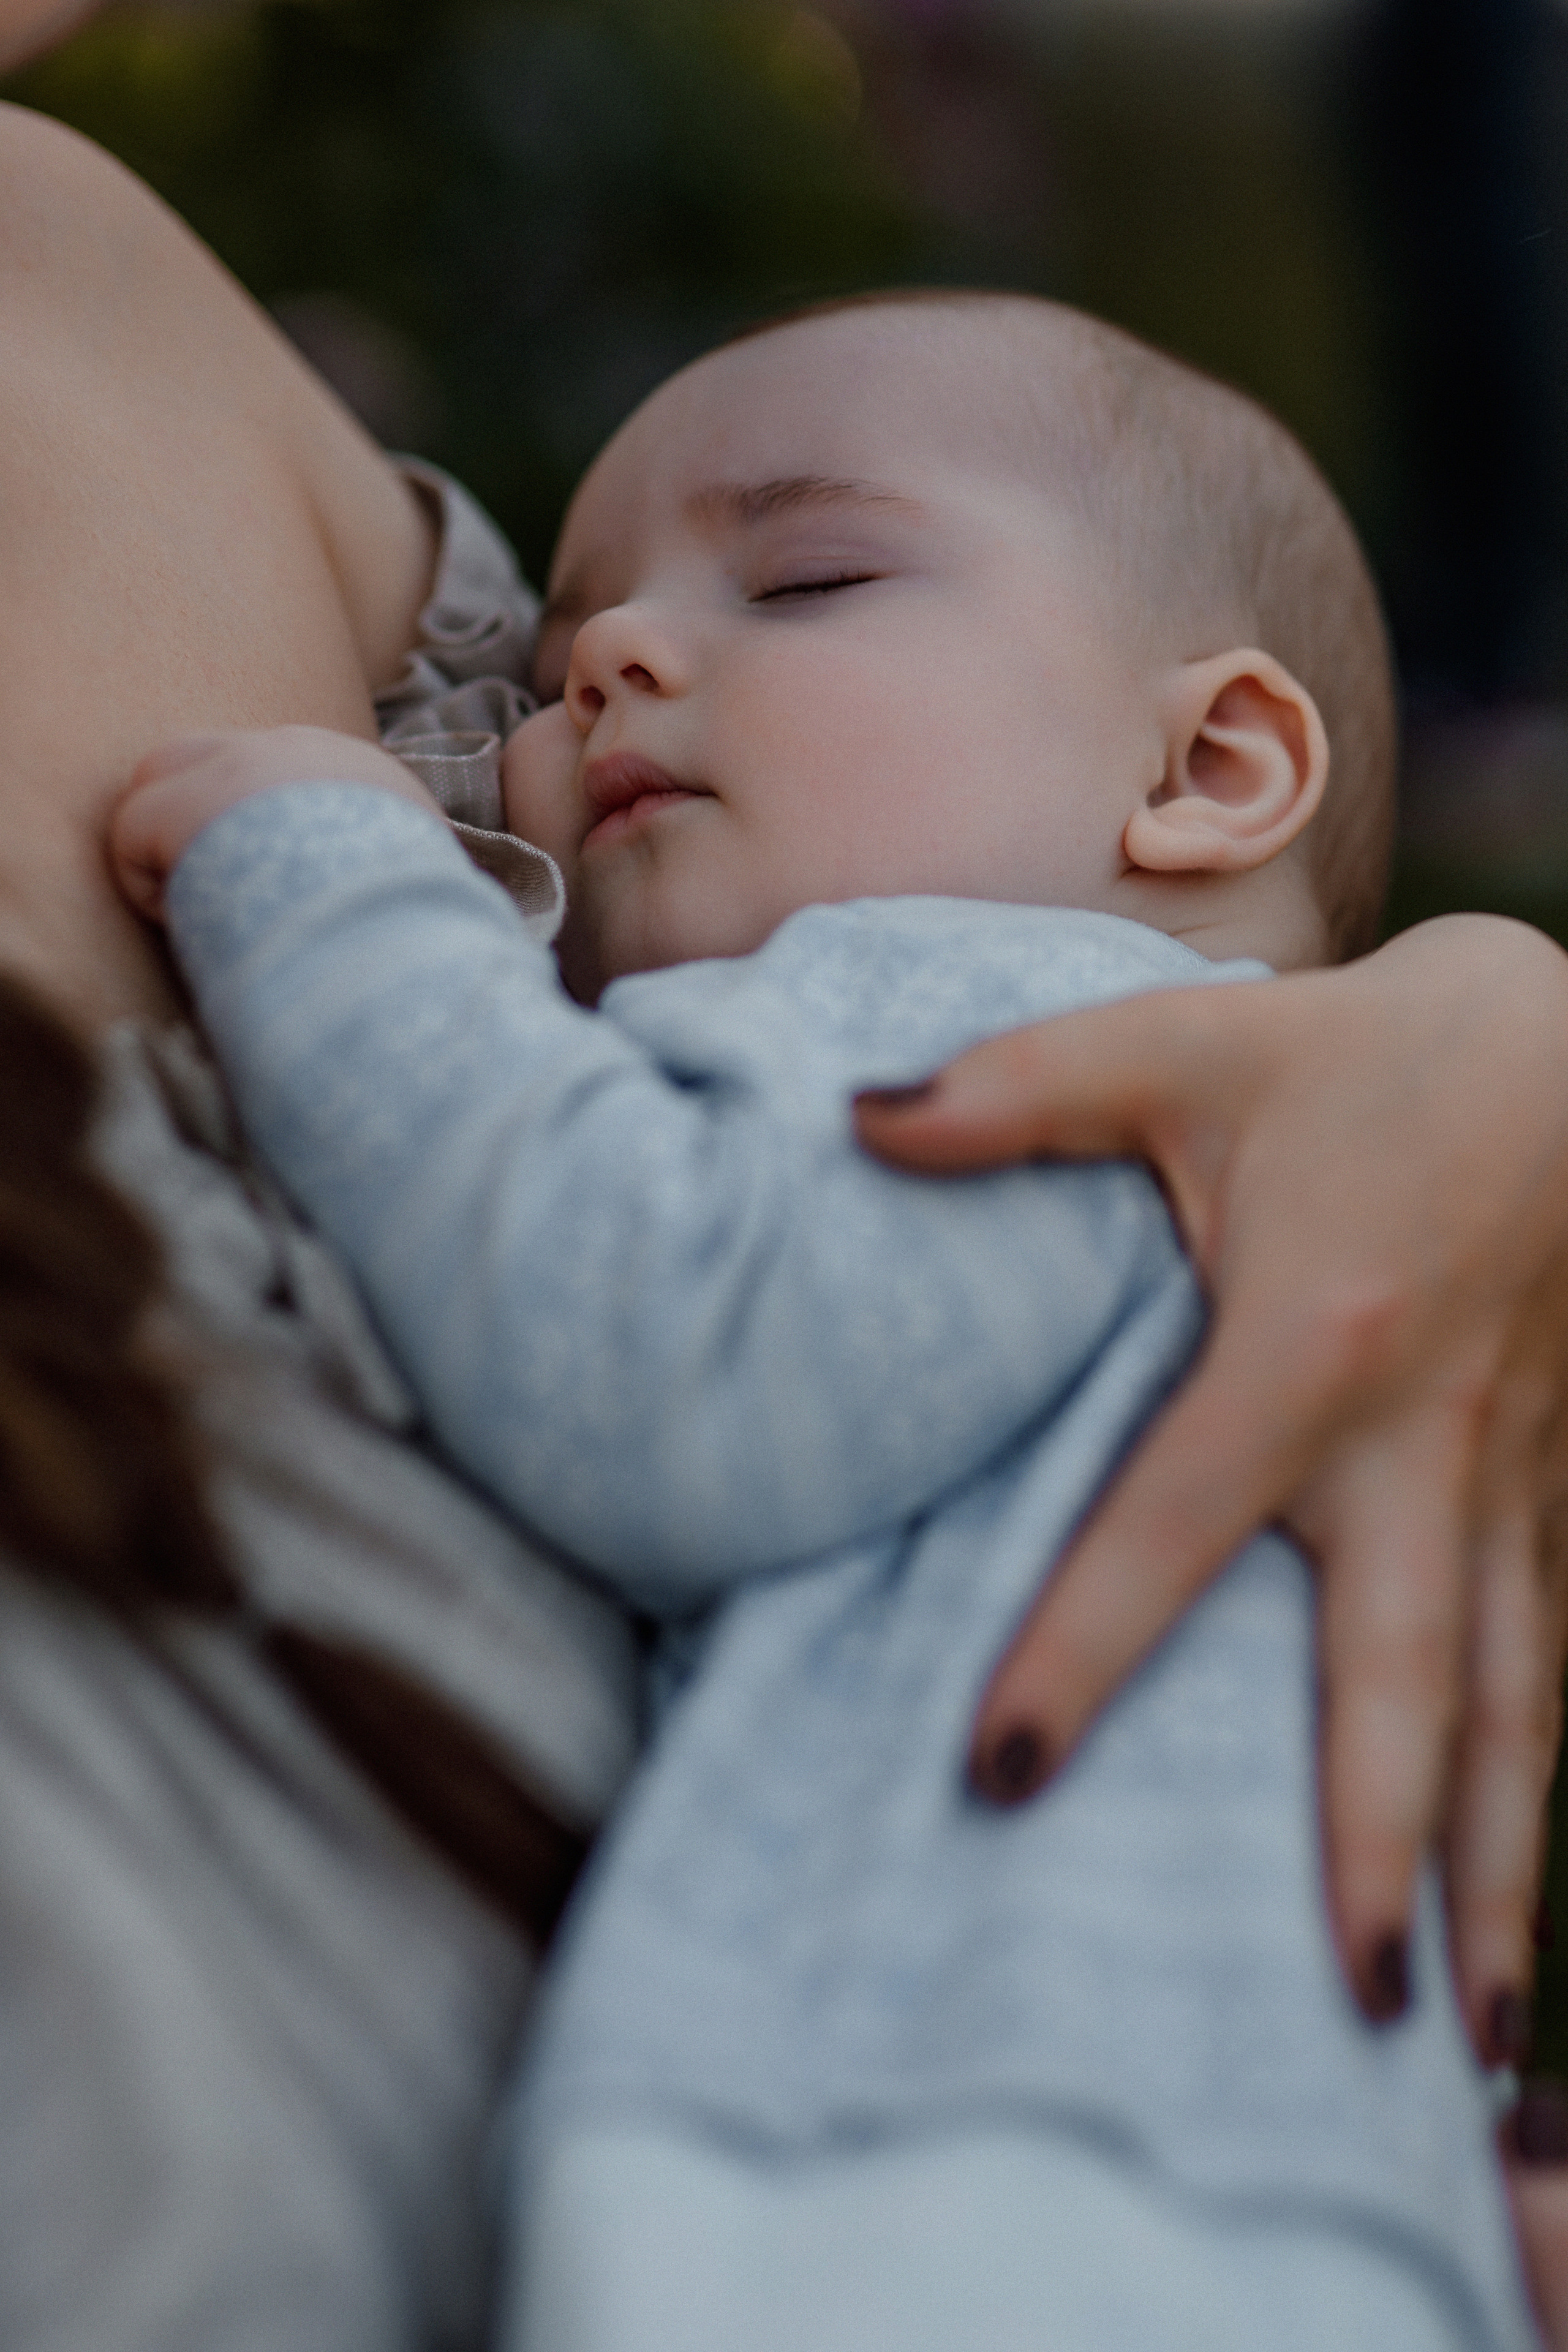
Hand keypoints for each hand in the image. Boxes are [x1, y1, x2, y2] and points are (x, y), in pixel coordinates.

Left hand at [110, 725, 438, 921]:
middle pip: (204, 754)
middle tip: (214, 884)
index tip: (272, 878)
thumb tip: (436, 907)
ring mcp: (232, 769)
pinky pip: (130, 834)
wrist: (389, 924)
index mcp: (357, 768)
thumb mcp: (434, 879)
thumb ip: (404, 867)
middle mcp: (291, 749)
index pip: (277, 768)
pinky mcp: (179, 805)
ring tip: (203, 910)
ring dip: (168, 846)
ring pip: (158, 781)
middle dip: (190, 810)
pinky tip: (188, 922)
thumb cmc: (415, 922)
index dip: (256, 821)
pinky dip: (149, 888)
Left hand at [856, 914, 1567, 2058]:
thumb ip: (1014, 1092)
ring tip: (1473, 2044)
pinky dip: (1539, 1779)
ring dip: (1497, 1870)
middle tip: (1347, 2012)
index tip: (998, 1777)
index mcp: (1311, 1342)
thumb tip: (853, 1122)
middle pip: (1403, 1675)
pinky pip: (1555, 1653)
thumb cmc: (1362, 1053)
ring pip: (1517, 1703)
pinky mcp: (1560, 1476)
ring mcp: (1511, 1471)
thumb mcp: (1184, 1045)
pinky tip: (1516, 1895)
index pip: (1173, 1526)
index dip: (1082, 1650)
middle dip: (1376, 1847)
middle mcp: (1422, 1439)